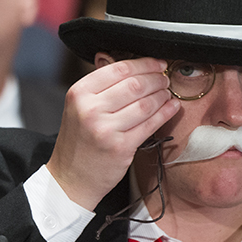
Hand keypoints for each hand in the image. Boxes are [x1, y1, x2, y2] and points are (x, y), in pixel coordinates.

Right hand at [46, 57, 179, 210]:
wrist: (70, 177)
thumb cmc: (78, 141)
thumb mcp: (78, 107)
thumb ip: (101, 87)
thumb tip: (133, 66)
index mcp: (79, 93)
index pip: (118, 69)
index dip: (144, 64)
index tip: (157, 63)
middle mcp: (90, 109)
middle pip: (135, 84)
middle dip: (156, 79)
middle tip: (165, 79)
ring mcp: (105, 129)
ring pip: (145, 103)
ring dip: (162, 95)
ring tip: (167, 93)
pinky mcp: (121, 147)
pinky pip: (150, 124)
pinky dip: (165, 113)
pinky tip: (171, 107)